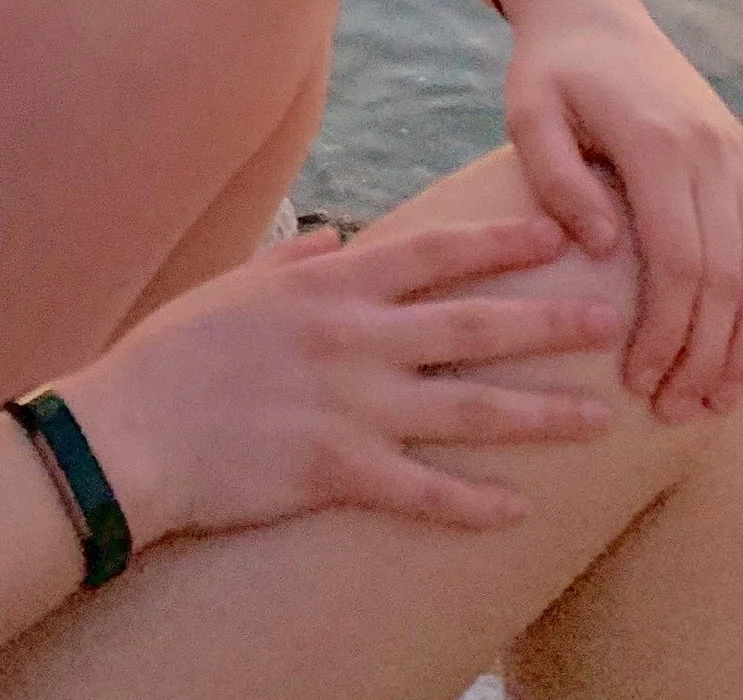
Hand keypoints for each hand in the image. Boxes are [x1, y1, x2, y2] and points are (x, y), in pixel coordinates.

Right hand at [53, 216, 620, 548]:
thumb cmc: (174, 353)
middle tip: (612, 319)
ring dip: (541, 413)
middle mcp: (352, 339)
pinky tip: (519, 510)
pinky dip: (474, 502)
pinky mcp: (336, 472)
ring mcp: (349, 406)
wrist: (131, 431)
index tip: (557, 232)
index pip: (433, 254)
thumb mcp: (236, 284)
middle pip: (472, 326)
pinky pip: (423, 490)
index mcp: (329, 286)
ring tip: (600, 419)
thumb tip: (338, 241)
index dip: (499, 243)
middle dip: (549, 323)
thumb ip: (296, 260)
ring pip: (468, 409)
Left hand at [493, 0, 742, 423]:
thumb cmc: (551, 70)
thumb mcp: (529, 113)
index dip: (668, 332)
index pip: (681, 262)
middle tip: (675, 414)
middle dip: (707, 356)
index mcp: (658, 144)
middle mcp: (714, 152)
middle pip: (730, 277)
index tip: (640, 382)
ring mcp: (740, 156)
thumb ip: (559, 180)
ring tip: (715, 402)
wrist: (593, 9)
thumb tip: (605, 250)